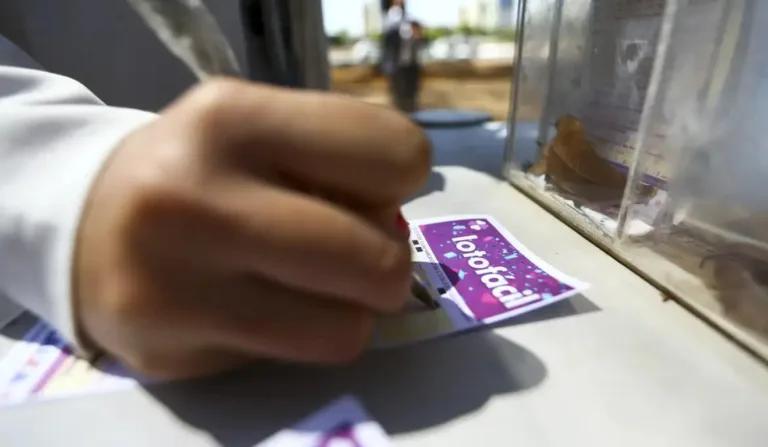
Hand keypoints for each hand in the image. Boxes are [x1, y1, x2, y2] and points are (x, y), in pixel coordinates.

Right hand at [75, 79, 430, 378]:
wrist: (85, 220)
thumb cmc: (198, 167)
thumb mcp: (259, 125)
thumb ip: (338, 160)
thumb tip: (398, 237)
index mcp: (233, 119)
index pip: (397, 155)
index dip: (399, 176)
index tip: (364, 186)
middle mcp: (197, 200)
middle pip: (379, 261)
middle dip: (386, 265)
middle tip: (353, 255)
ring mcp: (178, 286)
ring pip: (345, 331)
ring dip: (348, 312)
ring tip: (310, 287)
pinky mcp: (171, 352)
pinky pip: (293, 360)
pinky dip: (296, 336)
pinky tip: (257, 307)